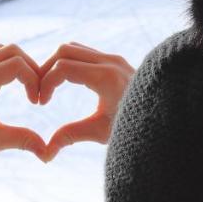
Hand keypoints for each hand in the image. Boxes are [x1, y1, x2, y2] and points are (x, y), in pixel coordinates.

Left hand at [0, 43, 48, 179]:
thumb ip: (23, 140)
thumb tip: (49, 153)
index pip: (18, 64)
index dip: (35, 80)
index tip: (38, 102)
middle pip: (11, 50)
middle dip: (30, 68)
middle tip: (37, 91)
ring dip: (16, 65)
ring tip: (25, 89)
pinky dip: (3, 68)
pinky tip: (6, 91)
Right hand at [35, 41, 134, 162]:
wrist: (164, 116)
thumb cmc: (134, 127)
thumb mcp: (101, 133)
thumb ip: (72, 136)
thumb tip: (45, 153)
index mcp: (106, 77)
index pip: (63, 67)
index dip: (45, 83)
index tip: (41, 103)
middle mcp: (110, 62)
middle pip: (64, 51)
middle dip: (46, 69)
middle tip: (39, 92)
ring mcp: (113, 58)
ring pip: (73, 48)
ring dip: (56, 64)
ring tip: (48, 87)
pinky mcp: (114, 60)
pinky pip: (83, 52)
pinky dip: (69, 62)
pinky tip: (64, 83)